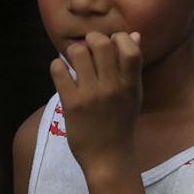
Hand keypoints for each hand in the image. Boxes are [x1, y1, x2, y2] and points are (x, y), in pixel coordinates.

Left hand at [51, 32, 142, 172]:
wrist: (108, 158)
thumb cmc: (121, 124)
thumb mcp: (133, 95)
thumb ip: (132, 66)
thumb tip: (135, 34)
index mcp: (131, 84)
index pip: (129, 47)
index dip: (119, 37)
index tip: (112, 43)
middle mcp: (112, 87)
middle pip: (100, 43)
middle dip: (91, 40)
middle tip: (88, 49)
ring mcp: (91, 95)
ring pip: (78, 53)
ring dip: (73, 52)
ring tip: (74, 61)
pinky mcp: (71, 104)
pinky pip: (59, 71)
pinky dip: (57, 66)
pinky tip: (62, 74)